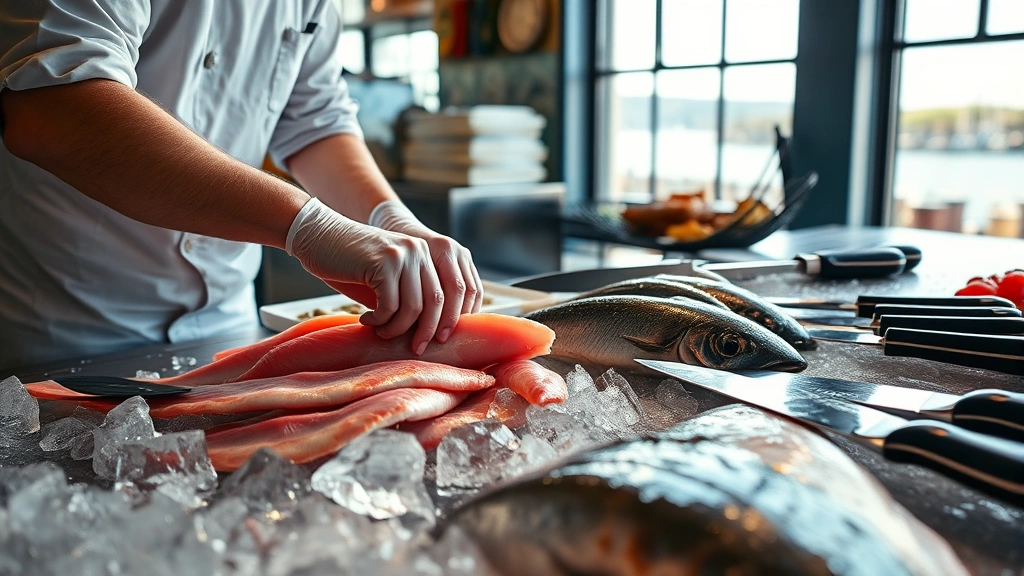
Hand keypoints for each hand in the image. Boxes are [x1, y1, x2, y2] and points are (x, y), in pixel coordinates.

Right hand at [287, 198, 442, 354]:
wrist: (318, 236)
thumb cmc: (351, 265)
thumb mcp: (388, 280)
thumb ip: (410, 299)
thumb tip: (432, 334)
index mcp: (427, 254)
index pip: (451, 291)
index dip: (450, 320)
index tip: (439, 341)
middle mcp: (419, 251)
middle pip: (438, 302)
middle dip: (428, 331)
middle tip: (416, 349)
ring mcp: (402, 255)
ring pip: (413, 308)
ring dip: (397, 328)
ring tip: (381, 332)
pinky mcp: (382, 263)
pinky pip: (389, 306)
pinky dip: (379, 321)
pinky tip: (365, 319)